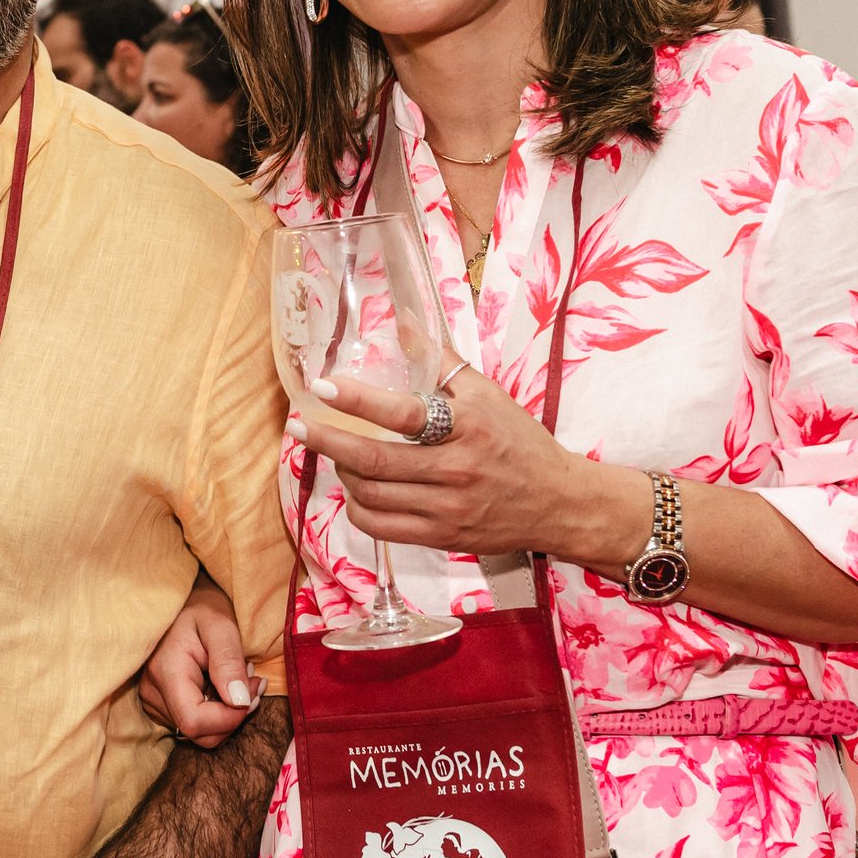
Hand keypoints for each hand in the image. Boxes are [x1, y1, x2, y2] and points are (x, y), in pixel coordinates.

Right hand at [139, 577, 257, 749]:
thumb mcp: (220, 624)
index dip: (230, 719)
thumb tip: (240, 702)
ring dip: (227, 713)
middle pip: (198, 733)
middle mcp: (153, 692)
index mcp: (166, 672)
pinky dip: (216, 711)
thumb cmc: (201, 607)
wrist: (180, 602)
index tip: (253, 693)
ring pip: (199, 731)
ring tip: (238, 678)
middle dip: (233, 716)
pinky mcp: (160, 704)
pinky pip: (193, 723)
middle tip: (253, 682)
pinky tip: (223, 685)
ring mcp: (152, 700)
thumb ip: (229, 661)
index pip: (195, 722)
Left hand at [292, 360, 620, 562]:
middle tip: (299, 426)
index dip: (357, 399)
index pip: (404, 413)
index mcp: (468, 426)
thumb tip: (402, 321)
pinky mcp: (442, 537)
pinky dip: (357, 508)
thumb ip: (440, 361)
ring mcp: (447, 508)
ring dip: (342, 471)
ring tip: (334, 451)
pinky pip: (381, 527)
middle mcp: (457, 470)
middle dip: (327, 441)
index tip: (322, 387)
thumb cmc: (519, 442)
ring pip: (371, 495)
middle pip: (374, 460)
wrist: (557, 502)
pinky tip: (354, 489)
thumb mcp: (487, 394)